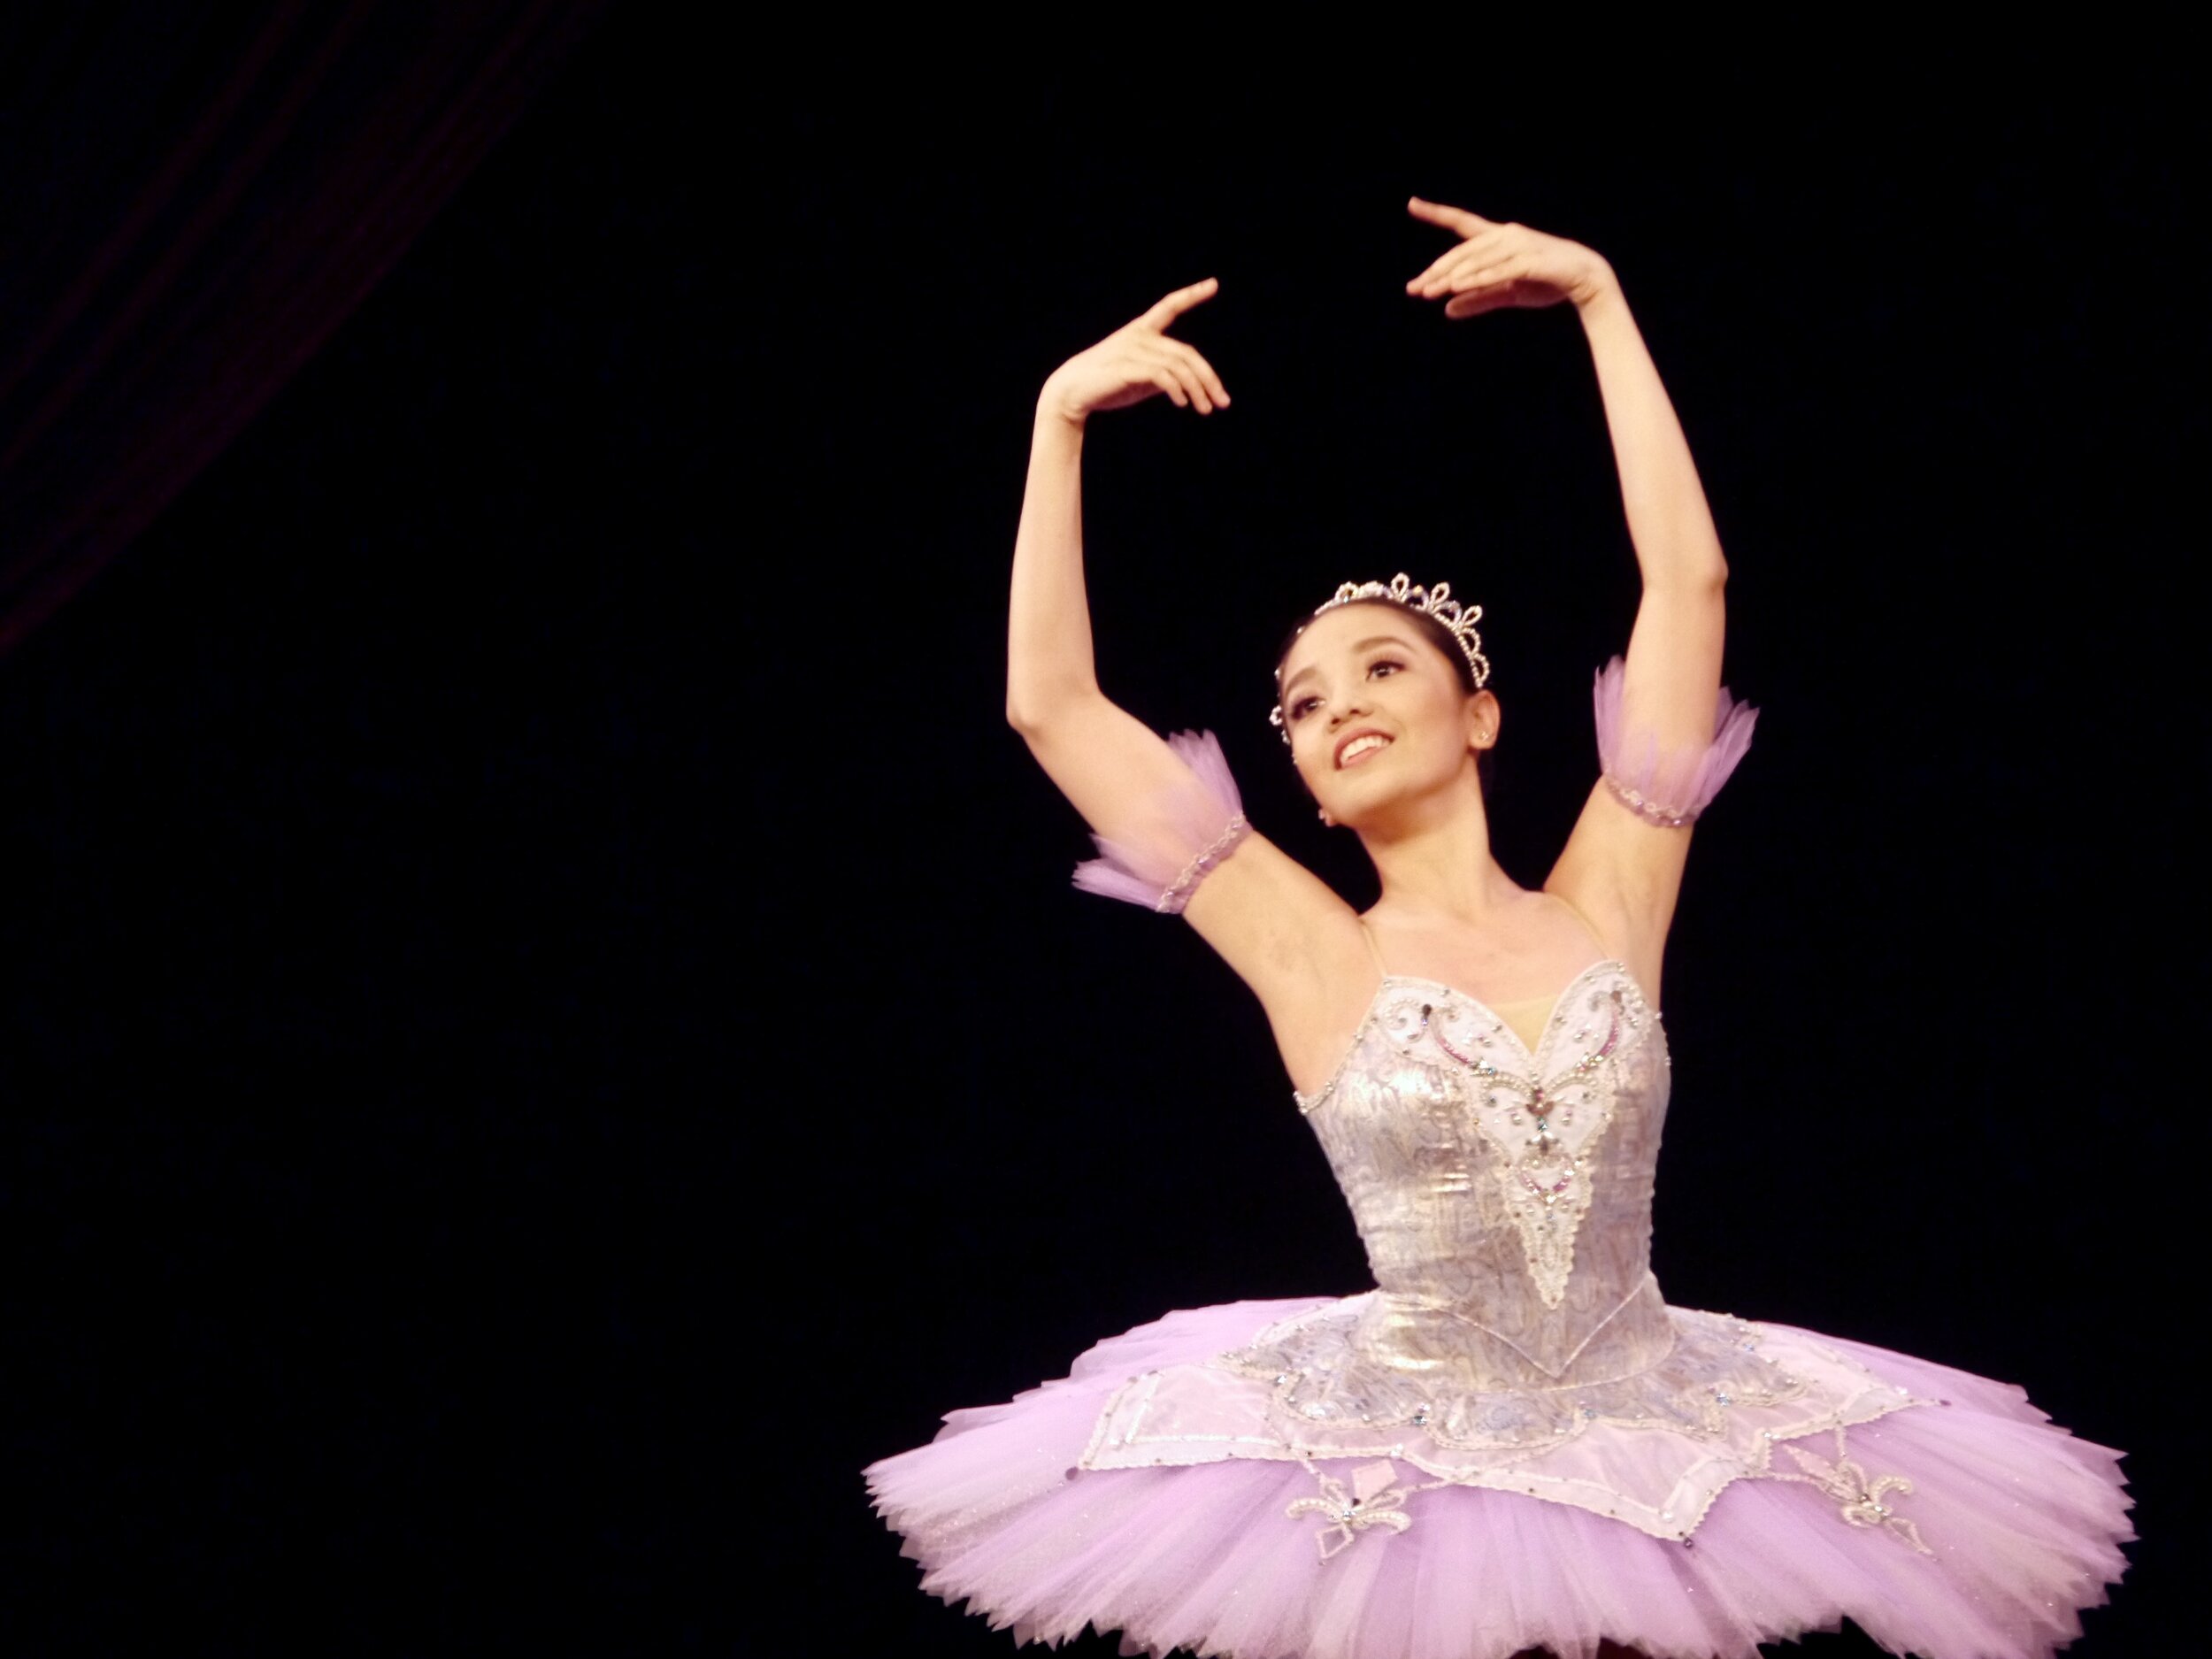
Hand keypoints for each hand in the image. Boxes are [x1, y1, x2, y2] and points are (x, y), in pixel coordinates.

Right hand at [1040, 279, 1230, 424]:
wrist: (1071, 392)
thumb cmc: (1106, 385)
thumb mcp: (1139, 378)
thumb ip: (1161, 374)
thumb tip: (1187, 385)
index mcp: (1141, 330)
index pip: (1169, 306)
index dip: (1191, 294)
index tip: (1212, 285)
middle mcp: (1139, 336)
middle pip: (1186, 353)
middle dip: (1208, 378)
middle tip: (1223, 402)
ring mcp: (1133, 350)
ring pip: (1178, 366)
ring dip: (1197, 390)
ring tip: (1206, 410)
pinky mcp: (1127, 367)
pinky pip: (1162, 375)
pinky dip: (1177, 390)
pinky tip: (1183, 404)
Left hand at [1404, 200, 1615, 318]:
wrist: (1586, 280)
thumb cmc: (1546, 282)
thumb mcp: (1507, 292)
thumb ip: (1478, 299)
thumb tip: (1447, 310)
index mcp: (1498, 238)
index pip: (1462, 224)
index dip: (1437, 213)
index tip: (1412, 204)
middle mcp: (1506, 235)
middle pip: (1462, 252)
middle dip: (1437, 271)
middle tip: (1414, 289)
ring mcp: (1519, 245)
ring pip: (1476, 261)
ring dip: (1451, 278)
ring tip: (1428, 292)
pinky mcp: (1530, 260)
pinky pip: (1497, 271)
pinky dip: (1476, 278)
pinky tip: (1455, 286)